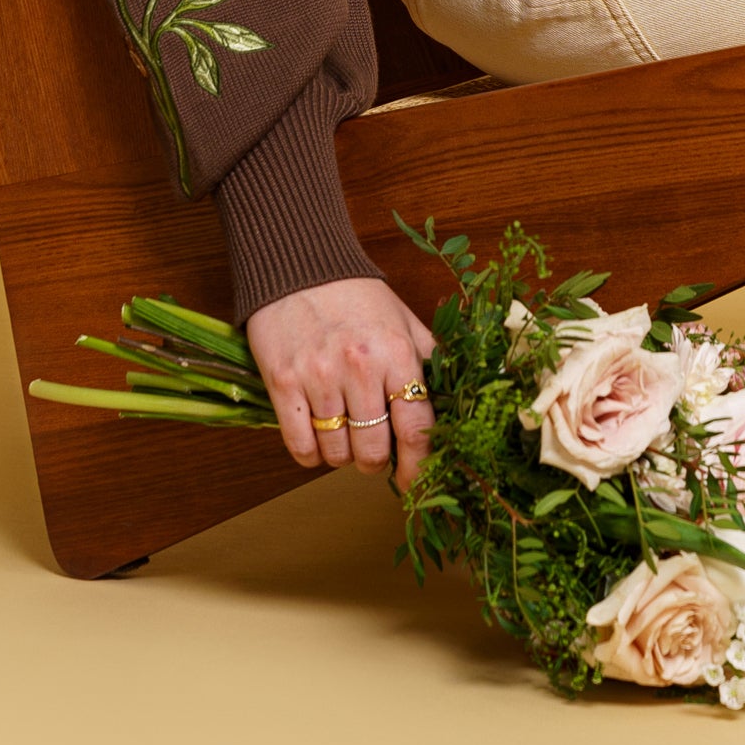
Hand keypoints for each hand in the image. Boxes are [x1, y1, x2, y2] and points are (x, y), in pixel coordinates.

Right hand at [246, 277, 437, 488]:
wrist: (299, 261)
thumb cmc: (355, 294)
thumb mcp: (403, 320)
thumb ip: (430, 361)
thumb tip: (462, 402)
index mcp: (397, 353)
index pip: (416, 430)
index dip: (418, 468)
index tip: (414, 482)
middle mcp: (360, 367)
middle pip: (374, 451)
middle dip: (376, 462)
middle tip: (372, 449)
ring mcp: (318, 376)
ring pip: (337, 454)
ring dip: (342, 456)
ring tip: (343, 433)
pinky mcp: (282, 382)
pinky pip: (300, 448)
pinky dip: (311, 454)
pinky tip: (317, 435)